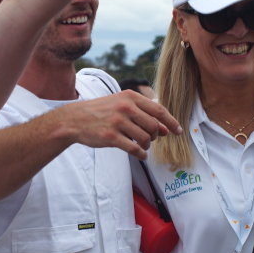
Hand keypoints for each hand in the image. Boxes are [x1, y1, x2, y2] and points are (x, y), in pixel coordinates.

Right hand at [58, 90, 182, 159]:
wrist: (75, 120)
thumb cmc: (101, 112)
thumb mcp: (120, 103)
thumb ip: (142, 112)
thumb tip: (165, 128)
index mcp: (130, 97)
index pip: (158, 110)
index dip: (171, 122)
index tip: (178, 131)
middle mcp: (125, 107)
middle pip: (154, 125)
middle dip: (156, 135)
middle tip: (151, 139)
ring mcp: (117, 122)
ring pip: (145, 138)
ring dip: (147, 145)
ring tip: (142, 146)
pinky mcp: (110, 137)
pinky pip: (134, 149)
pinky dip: (141, 154)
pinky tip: (141, 155)